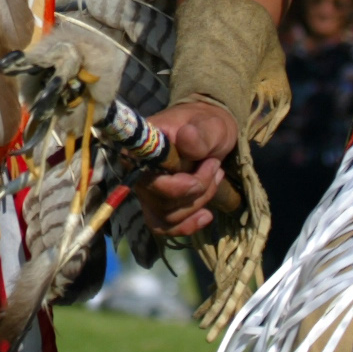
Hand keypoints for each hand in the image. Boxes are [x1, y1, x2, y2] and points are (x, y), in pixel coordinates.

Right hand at [129, 98, 239, 238]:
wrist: (208, 134)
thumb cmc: (206, 126)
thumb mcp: (211, 125)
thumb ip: (200, 134)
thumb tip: (186, 137)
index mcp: (141, 146)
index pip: (148, 178)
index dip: (179, 184)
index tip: (211, 164)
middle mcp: (136, 171)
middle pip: (160, 200)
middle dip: (197, 190)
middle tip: (215, 166)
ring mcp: (145, 190)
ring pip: (167, 215)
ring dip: (199, 201)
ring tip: (216, 176)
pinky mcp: (155, 204)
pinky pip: (163, 226)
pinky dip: (186, 226)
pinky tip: (206, 216)